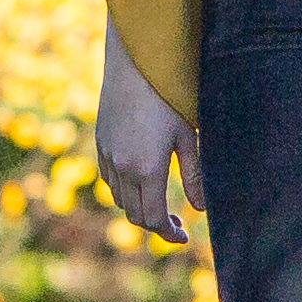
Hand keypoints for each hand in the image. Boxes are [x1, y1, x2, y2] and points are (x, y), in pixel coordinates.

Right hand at [94, 34, 197, 243]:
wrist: (136, 64)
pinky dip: (125, 191)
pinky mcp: (100, 144)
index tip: (184, 238)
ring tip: (163, 206)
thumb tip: (201, 209)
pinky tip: (143, 183)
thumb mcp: (189, 136)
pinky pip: (110, 180)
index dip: (168, 233)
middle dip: (155, 225)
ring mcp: (107, 155)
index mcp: (147, 169)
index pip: (153, 218)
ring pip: (120, 199)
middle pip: (134, 215)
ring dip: (139, 209)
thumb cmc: (171, 96)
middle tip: (177, 225)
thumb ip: (195, 175)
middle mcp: (122, 167)